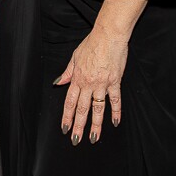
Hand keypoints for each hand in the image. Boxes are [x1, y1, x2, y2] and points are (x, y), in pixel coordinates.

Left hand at [56, 25, 127, 145]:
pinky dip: (116, 111)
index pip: (70, 102)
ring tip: (93, 138)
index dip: (67, 117)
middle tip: (76, 140)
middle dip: (78, 126)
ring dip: (95, 125)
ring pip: (97, 108)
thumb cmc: (92, 43)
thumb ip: (67, 72)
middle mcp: (88, 83)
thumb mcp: (75, 56)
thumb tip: (59, 82)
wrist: (108, 35)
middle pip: (82, 109)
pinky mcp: (115, 81)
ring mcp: (102, 84)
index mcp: (77, 78)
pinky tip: (114, 122)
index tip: (65, 129)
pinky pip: (115, 100)